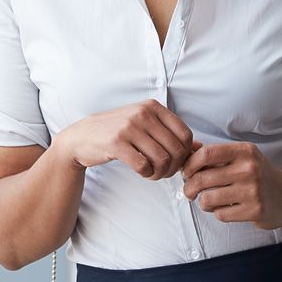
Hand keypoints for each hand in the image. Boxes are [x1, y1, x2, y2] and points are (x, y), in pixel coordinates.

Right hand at [55, 99, 197, 180]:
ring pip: (162, 159)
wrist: (82, 136)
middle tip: (164, 172)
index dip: (185, 153)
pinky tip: (143, 173)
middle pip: (176, 149)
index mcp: (153, 107)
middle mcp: (143, 113)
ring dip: (161, 173)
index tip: (176, 162)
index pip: (185, 134)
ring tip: (153, 174)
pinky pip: (143, 166)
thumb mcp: (145, 125)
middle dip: (174, 167)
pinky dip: (147, 175)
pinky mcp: (116, 143)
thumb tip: (199, 148)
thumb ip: (170, 133)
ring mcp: (129, 127)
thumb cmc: (119, 132)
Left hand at [182, 142, 281, 229]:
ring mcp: (253, 190)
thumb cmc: (259, 175)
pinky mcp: (254, 210)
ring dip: (203, 203)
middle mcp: (249, 168)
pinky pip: (220, 214)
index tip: (186, 172)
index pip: (206, 153)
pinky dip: (218, 213)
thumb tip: (188, 149)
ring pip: (208, 199)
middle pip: (202, 178)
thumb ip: (215, 154)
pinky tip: (227, 208)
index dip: (190, 164)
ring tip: (209, 201)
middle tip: (190, 192)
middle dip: (189, 188)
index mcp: (245, 151)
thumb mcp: (242, 157)